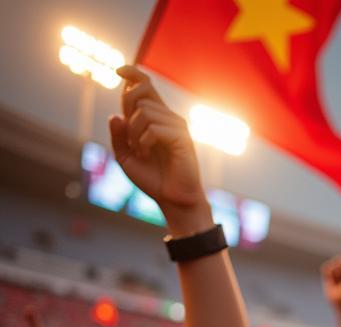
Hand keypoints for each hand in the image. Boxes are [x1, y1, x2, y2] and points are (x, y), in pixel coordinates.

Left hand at [108, 66, 210, 235]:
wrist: (173, 200)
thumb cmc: (153, 179)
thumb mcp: (125, 156)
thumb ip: (118, 136)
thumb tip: (115, 116)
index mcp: (157, 118)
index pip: (145, 84)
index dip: (132, 73)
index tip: (118, 70)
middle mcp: (168, 117)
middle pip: (140, 93)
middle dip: (127, 111)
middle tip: (130, 138)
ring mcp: (177, 127)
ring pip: (144, 111)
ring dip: (134, 133)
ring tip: (140, 151)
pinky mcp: (182, 139)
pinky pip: (154, 128)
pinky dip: (144, 141)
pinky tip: (147, 154)